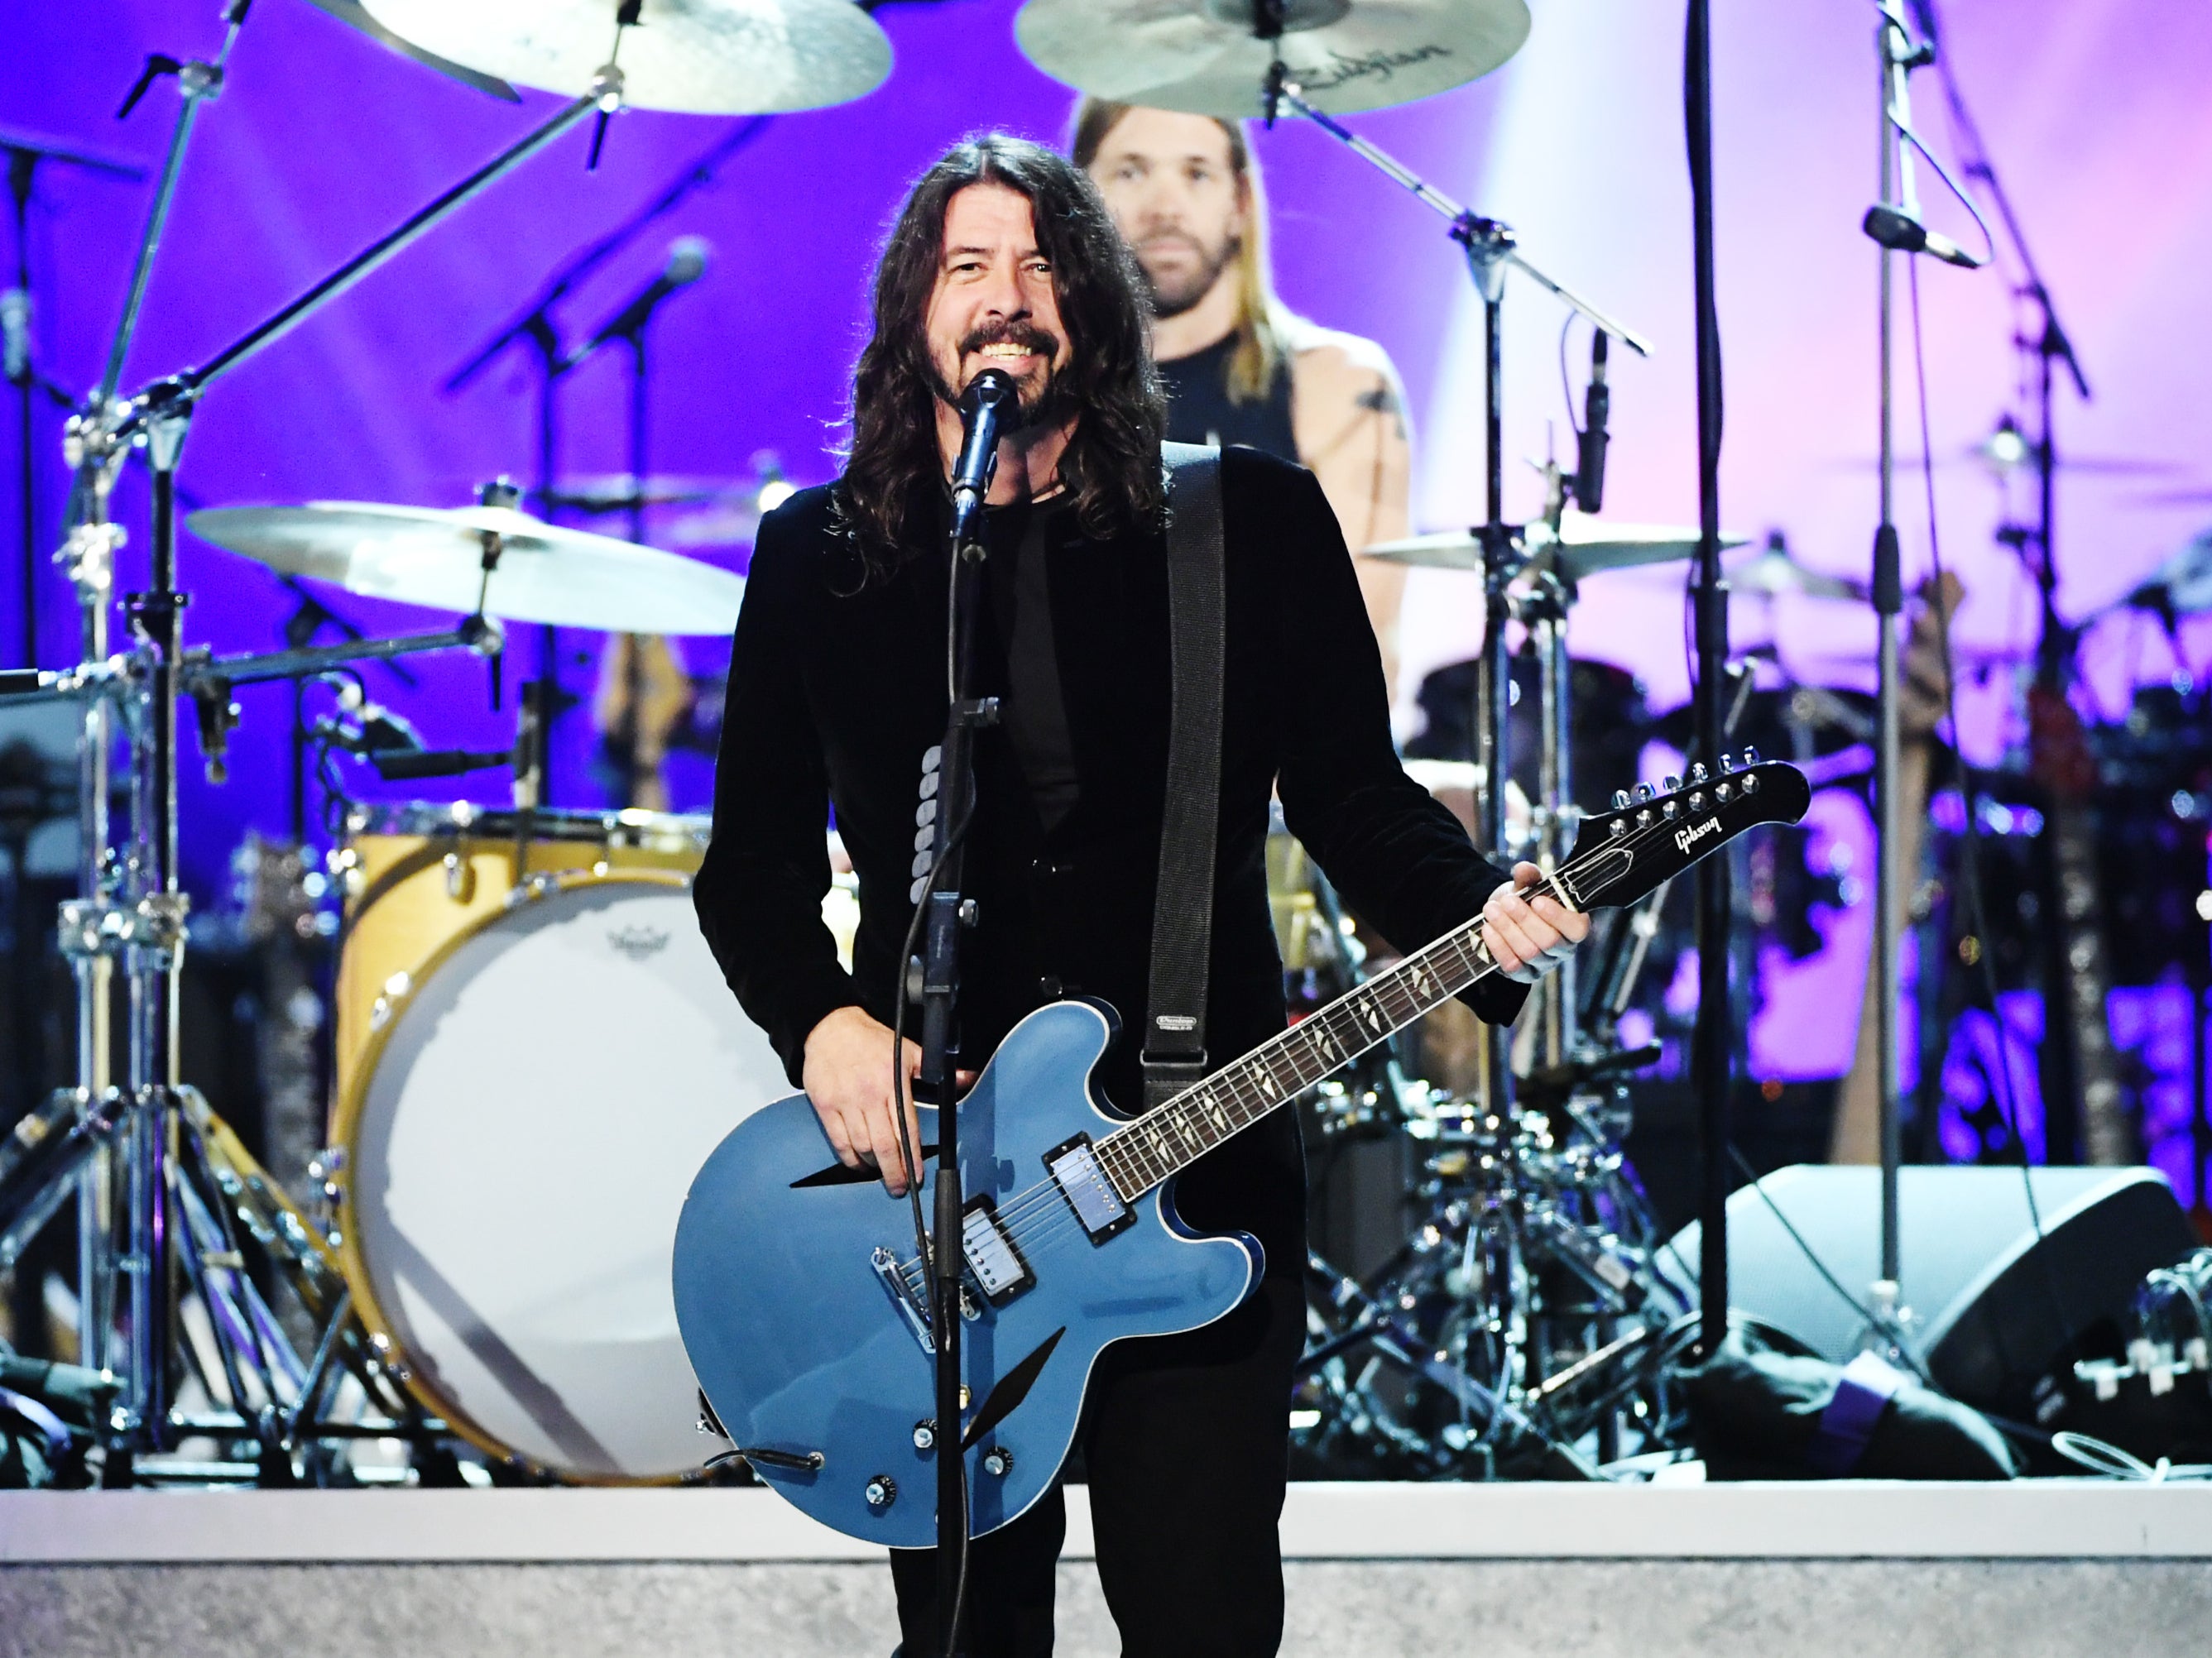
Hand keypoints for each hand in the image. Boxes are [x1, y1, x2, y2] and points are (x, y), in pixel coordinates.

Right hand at [799, 1006, 972, 1196]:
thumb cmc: (871, 1040)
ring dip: (874, 1166)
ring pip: (862, 1147)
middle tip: (900, 1188)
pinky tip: (859, 1164)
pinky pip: (839, 1141)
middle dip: (894, 1173)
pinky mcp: (826, 1106)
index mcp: (892, 1083)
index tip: (917, 1176)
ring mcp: (846, 1102)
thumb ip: (935, 1068)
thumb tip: (965, 1077)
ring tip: (882, 1174)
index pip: (906, 1129)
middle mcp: (869, 1095)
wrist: (831, 1027)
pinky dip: (850, 1158)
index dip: (913, 1158)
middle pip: (884, 1146)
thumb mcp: (908, 1050)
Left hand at [1479, 862, 1589, 983]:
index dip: (1559, 917)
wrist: (1505, 916)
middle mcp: (1563, 949)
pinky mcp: (1524, 975)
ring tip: (1492, 910)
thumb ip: (1529, 877)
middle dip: (1525, 919)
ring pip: (1529, 953)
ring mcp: (1544, 964)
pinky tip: (1487, 929)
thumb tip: (1523, 869)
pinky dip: (1498, 946)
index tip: (1537, 900)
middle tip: (1507, 902)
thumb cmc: (1525, 900)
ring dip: (1507, 929)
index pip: (1578, 928)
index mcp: (1573, 925)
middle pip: (1549, 941)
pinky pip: (1513, 966)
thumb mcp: (1528, 886)